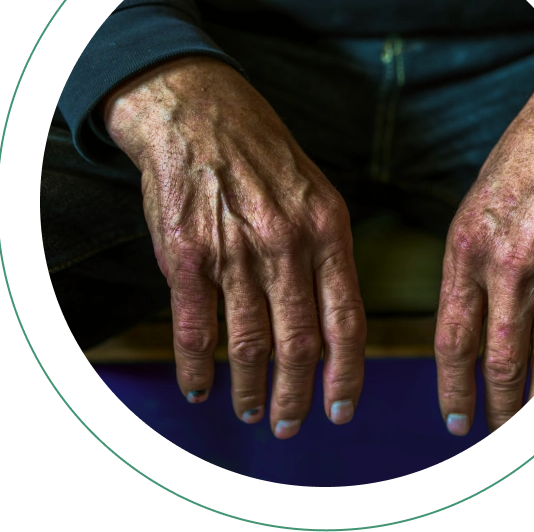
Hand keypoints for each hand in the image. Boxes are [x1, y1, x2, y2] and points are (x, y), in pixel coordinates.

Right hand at [101, 56, 365, 438]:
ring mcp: (235, 250)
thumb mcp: (313, 190)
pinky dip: (197, 367)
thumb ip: (325, 250)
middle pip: (299, 343)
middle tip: (288, 424)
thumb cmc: (258, 152)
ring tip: (249, 410)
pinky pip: (196, 329)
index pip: (347, 319)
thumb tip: (331, 315)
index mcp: (327, 228)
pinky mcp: (186, 254)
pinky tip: (199, 386)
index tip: (340, 408)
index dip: (346, 373)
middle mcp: (286, 243)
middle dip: (295, 395)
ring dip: (250, 388)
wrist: (196, 110)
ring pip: (249, 343)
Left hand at [434, 59, 533, 434]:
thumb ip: (466, 275)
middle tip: (498, 434)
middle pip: (504, 361)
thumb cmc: (515, 169)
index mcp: (467, 251)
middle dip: (501, 409)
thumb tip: (469, 336)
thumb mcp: (470, 215)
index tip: (455, 419)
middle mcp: (512, 267)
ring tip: (533, 425)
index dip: (454, 389)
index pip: (454, 340)